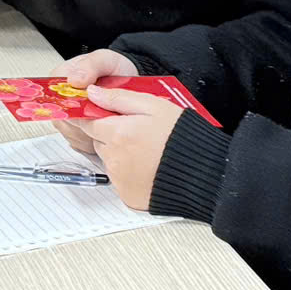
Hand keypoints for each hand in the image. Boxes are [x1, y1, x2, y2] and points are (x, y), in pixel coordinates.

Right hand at [48, 49, 138, 150]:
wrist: (130, 80)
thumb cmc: (114, 68)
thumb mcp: (105, 60)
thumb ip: (90, 66)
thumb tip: (74, 80)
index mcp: (61, 80)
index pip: (55, 99)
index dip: (71, 106)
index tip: (89, 108)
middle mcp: (61, 101)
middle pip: (63, 120)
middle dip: (85, 121)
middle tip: (105, 114)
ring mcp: (68, 118)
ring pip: (71, 134)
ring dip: (90, 132)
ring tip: (108, 119)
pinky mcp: (78, 133)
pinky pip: (80, 143)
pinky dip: (94, 141)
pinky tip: (106, 131)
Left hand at [74, 85, 183, 211]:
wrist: (203, 173)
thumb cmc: (182, 137)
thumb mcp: (153, 105)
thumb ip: (118, 98)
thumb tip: (92, 93)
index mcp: (119, 134)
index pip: (87, 122)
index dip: (91, 115)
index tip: (96, 113)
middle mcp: (115, 159)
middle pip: (99, 142)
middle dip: (111, 135)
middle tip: (135, 131)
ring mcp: (120, 180)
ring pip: (109, 161)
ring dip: (119, 154)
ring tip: (146, 150)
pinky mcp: (127, 196)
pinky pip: (119, 180)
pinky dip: (128, 173)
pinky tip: (148, 166)